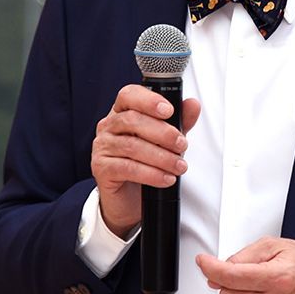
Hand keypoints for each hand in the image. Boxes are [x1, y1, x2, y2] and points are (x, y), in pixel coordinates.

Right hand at [91, 84, 199, 236]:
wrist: (131, 198)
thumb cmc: (147, 162)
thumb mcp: (167, 140)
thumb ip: (179, 121)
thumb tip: (193, 105)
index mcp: (122, 112)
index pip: (129, 95)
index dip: (148, 100)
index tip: (169, 110)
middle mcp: (109, 126)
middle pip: (132, 120)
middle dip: (162, 132)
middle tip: (182, 144)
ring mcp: (102, 147)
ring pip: (132, 146)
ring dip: (161, 157)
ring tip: (179, 166)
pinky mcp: (101, 168)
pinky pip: (127, 168)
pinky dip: (151, 174)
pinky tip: (166, 178)